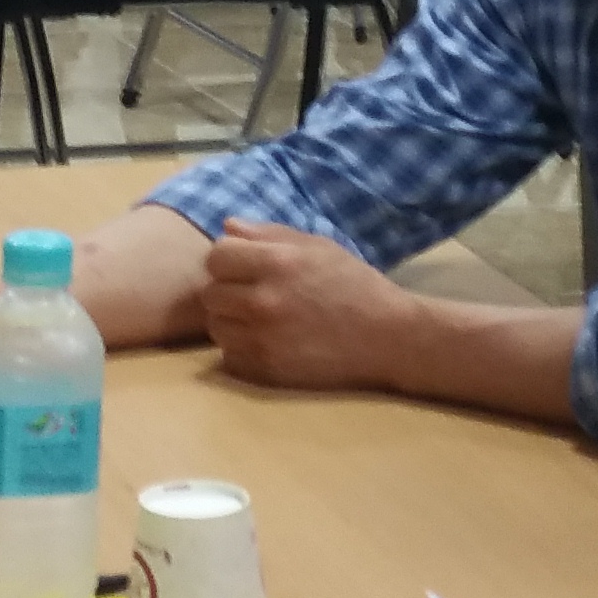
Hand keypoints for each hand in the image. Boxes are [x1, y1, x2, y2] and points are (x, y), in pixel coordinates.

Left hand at [199, 219, 415, 391]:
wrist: (387, 337)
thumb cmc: (354, 284)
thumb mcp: (317, 246)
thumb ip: (268, 233)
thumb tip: (226, 226)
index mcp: (277, 262)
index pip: (216, 256)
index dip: (228, 260)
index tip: (244, 267)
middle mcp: (264, 300)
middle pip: (210, 293)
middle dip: (227, 291)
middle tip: (252, 295)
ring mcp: (263, 338)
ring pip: (216, 327)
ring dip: (231, 322)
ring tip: (259, 320)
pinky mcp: (267, 370)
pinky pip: (228, 357)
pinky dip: (241, 350)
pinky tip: (266, 343)